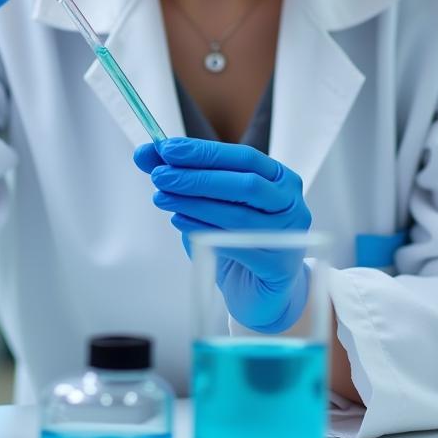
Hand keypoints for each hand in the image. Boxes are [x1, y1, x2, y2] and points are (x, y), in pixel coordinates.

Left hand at [134, 137, 311, 332]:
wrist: (260, 289)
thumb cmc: (238, 236)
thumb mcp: (212, 199)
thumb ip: (182, 172)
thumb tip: (147, 152)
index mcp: (280, 178)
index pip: (243, 157)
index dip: (204, 152)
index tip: (167, 148)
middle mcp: (291, 204)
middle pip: (244, 184)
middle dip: (197, 177)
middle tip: (159, 174)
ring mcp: (288, 236)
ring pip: (237, 215)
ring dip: (193, 203)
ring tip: (162, 197)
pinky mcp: (278, 267)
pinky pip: (235, 245)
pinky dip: (202, 229)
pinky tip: (178, 220)